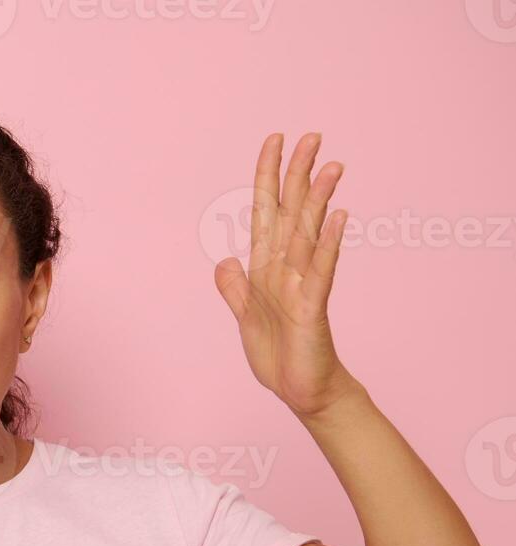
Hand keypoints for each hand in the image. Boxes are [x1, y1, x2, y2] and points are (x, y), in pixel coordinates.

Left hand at [213, 132, 363, 418]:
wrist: (301, 391)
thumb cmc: (279, 354)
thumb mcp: (245, 317)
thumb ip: (234, 287)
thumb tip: (224, 259)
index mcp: (265, 267)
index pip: (267, 212)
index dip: (268, 177)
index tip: (275, 141)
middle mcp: (286, 269)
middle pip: (293, 212)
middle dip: (298, 174)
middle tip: (312, 135)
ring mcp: (302, 285)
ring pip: (309, 234)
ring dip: (319, 200)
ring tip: (332, 166)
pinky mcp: (312, 307)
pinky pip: (321, 271)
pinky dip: (328, 245)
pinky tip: (339, 218)